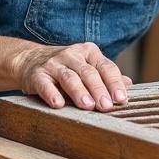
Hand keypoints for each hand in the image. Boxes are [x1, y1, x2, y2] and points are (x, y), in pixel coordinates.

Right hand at [16, 41, 131, 110]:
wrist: (29, 60)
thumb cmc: (66, 68)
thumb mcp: (87, 67)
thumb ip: (106, 76)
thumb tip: (128, 84)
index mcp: (89, 52)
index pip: (106, 67)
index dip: (114, 83)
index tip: (121, 99)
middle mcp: (72, 55)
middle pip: (89, 72)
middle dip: (98, 89)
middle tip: (106, 105)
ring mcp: (53, 63)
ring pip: (69, 77)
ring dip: (79, 92)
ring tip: (87, 105)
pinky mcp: (37, 74)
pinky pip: (45, 84)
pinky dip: (51, 93)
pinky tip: (58, 104)